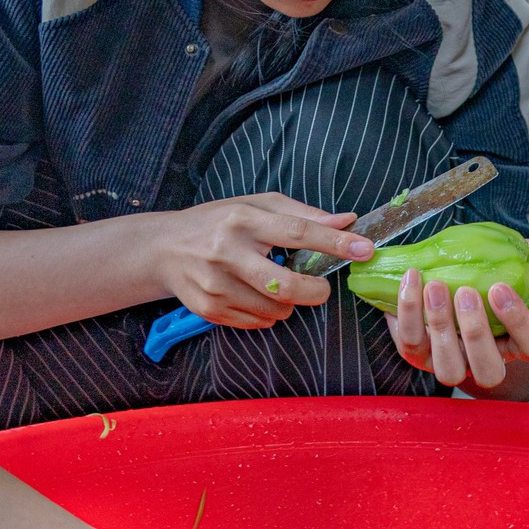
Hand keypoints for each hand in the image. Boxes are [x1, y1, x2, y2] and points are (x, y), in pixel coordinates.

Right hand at [149, 194, 371, 329]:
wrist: (164, 249)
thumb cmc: (218, 222)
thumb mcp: (256, 206)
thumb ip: (303, 214)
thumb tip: (347, 221)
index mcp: (243, 220)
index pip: (297, 232)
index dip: (334, 243)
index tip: (364, 248)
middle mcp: (227, 252)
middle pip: (287, 285)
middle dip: (316, 291)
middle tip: (321, 287)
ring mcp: (215, 285)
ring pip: (276, 310)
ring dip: (289, 303)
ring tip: (273, 284)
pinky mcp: (209, 310)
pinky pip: (258, 322)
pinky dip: (267, 313)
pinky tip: (252, 294)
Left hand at [380, 238, 528, 388]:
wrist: (446, 287)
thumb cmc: (487, 281)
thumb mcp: (513, 265)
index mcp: (515, 343)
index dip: (519, 322)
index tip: (500, 289)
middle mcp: (483, 362)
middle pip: (488, 370)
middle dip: (476, 332)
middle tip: (466, 292)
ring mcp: (450, 362)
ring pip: (448, 368)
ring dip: (441, 327)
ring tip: (435, 287)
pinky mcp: (417, 354)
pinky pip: (411, 344)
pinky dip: (408, 312)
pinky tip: (411, 280)